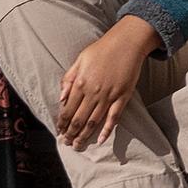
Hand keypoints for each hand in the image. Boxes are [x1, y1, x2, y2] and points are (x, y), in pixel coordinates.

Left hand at [53, 17, 155, 147]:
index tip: (60, 131)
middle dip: (71, 134)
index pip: (68, 109)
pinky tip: (100, 140)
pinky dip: (107, 130)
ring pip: (93, 121)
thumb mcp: (79, 60)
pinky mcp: (123, 96)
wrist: (127, 42)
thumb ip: (68, 79)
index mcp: (80, 83)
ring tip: (78, 145)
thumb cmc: (102, 49)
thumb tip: (60, 99)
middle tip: (67, 143)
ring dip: (84, 135)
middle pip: (79, 119)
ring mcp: (109, 95)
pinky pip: (114, 117)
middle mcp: (93, 92)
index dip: (62, 123)